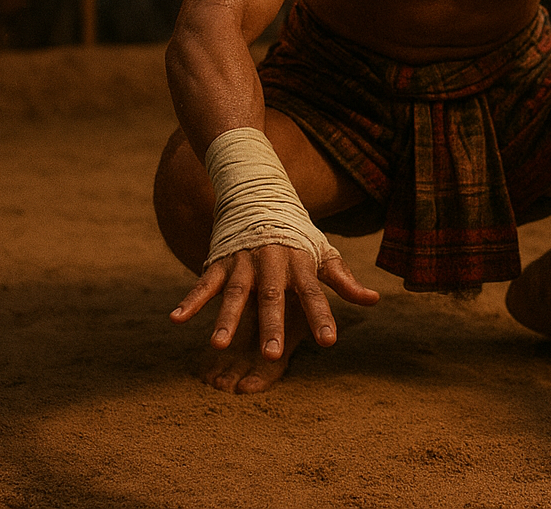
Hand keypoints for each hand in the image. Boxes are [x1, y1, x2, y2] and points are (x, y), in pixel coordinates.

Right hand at [169, 243, 379, 358]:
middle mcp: (272, 262)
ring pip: (234, 294)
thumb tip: (375, 300)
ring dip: (226, 319)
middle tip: (271, 357)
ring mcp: (243, 261)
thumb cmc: (296, 233)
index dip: (321, 316)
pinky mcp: (219, 261)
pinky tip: (176, 319)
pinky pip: (203, 283)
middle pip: (272, 298)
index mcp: (300, 261)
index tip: (329, 342)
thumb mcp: (323, 252)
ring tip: (218, 346)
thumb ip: (344, 280)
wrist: (259, 194)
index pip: (314, 293)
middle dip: (271, 326)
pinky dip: (190, 301)